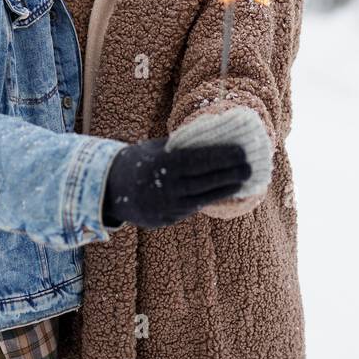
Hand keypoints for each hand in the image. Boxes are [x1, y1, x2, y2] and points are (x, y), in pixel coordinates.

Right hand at [101, 136, 250, 229]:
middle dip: (230, 174)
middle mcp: (164, 187)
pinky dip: (209, 199)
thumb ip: (180, 146)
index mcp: (161, 164)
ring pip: (201, 198)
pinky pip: (192, 208)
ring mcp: (164, 206)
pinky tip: (224, 191)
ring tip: (243, 180)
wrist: (107, 189)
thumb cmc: (138, 160)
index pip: (198, 160)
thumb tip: (213, 138)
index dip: (221, 156)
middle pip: (204, 181)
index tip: (241, 151)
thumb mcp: (155, 148)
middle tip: (250, 166)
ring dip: (225, 189)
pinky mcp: (165, 219)